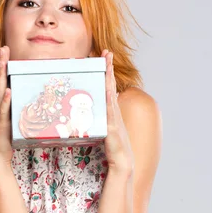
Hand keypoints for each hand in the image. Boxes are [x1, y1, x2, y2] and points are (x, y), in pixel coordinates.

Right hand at [0, 46, 12, 168]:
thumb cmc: (5, 137)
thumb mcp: (13, 118)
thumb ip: (18, 106)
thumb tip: (29, 97)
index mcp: (0, 103)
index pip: (1, 80)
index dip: (2, 65)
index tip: (5, 49)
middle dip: (1, 64)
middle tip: (3, 48)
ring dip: (1, 76)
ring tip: (3, 62)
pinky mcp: (0, 126)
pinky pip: (3, 112)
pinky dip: (5, 101)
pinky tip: (8, 91)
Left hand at [101, 50, 133, 173]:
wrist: (122, 159)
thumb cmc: (112, 146)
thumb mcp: (103, 128)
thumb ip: (98, 119)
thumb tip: (89, 113)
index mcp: (111, 109)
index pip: (109, 86)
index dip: (107, 71)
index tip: (104, 58)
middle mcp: (114, 109)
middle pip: (111, 84)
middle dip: (109, 67)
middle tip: (106, 52)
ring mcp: (114, 115)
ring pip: (111, 92)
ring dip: (109, 77)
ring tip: (107, 63)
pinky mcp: (112, 125)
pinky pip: (110, 109)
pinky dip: (110, 98)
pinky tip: (108, 88)